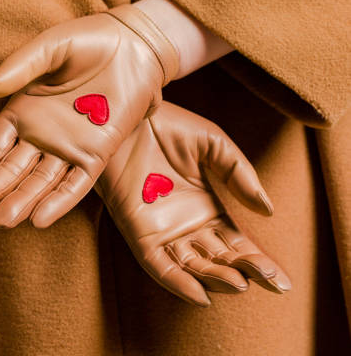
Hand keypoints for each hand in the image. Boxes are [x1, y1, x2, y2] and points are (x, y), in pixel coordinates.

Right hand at [0, 5, 177, 227]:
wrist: (137, 46)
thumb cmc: (89, 41)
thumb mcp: (49, 48)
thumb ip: (18, 69)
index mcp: (23, 112)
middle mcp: (42, 135)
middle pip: (9, 170)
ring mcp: (69, 148)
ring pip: (39, 182)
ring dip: (21, 201)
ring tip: (1, 220)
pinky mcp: (97, 154)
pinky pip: (76, 184)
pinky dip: (59, 202)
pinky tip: (39, 220)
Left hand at [96, 101, 290, 305]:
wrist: (129, 116)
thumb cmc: (169, 127)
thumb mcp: (214, 145)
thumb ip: (240, 175)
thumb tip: (268, 210)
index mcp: (207, 207)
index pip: (237, 244)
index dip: (258, 262)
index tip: (282, 281)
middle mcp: (186, 225)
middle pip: (219, 259)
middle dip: (244, 272)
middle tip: (268, 280)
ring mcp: (162, 230)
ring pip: (192, 266)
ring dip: (215, 279)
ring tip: (240, 284)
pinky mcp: (138, 232)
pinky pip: (157, 264)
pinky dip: (176, 281)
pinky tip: (199, 295)